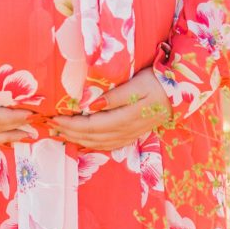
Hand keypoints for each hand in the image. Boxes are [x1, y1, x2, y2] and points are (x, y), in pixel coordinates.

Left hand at [48, 67, 173, 150]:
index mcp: (125, 118)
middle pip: (91, 136)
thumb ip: (115, 96)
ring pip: (98, 143)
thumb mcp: (137, 84)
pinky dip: (91, 144)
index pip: (91, 125)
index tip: (54, 116)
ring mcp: (128, 135)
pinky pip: (107, 145)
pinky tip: (82, 141)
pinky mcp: (131, 135)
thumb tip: (92, 105)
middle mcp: (125, 130)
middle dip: (69, 132)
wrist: (179, 94)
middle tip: (50, 125)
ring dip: (77, 139)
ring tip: (60, 133)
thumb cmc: (156, 83)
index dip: (71, 124)